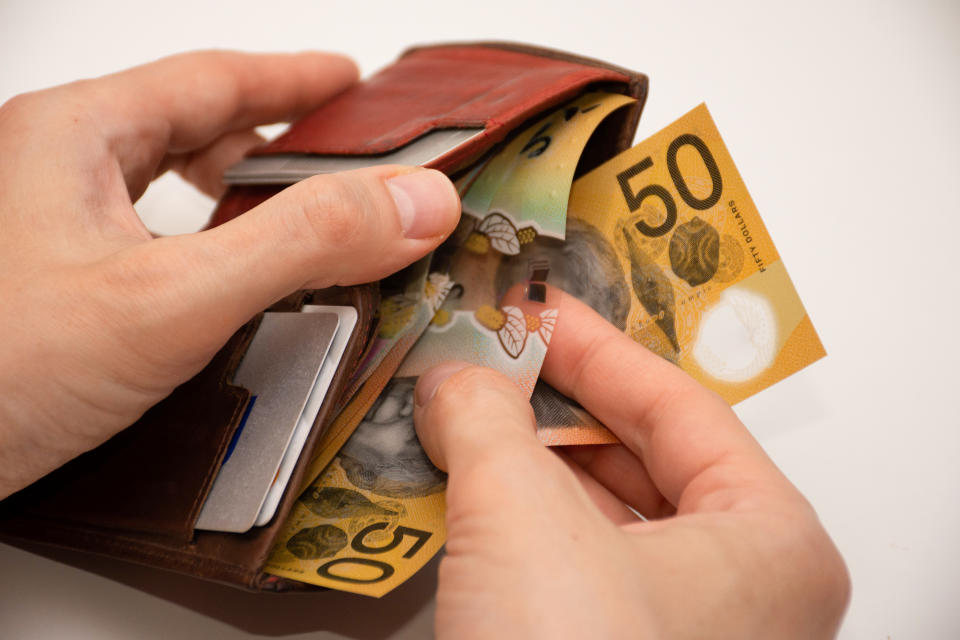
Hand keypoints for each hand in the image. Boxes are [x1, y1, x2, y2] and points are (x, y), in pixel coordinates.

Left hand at [0, 51, 460, 497]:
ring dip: (231, 182)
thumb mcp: (172, 300)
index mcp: (73, 137)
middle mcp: (53, 168)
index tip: (351, 81)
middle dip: (267, 129)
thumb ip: (301, 245)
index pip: (210, 78)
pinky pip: (145, 230)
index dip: (294, 78)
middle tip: (333, 143)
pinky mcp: (51, 280)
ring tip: (287, 200)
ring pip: (161, 175)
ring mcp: (46, 223)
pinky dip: (199, 234)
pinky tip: (221, 270)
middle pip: (185, 120)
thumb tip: (408, 202)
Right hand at [414, 290, 849, 638]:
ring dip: (524, 468)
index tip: (537, 313)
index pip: (679, 405)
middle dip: (552, 409)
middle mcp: (742, 595)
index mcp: (771, 543)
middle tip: (489, 362)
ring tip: (461, 420)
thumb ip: (489, 418)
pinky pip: (567, 572)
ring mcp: (678, 638)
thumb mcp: (523, 515)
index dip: (597, 347)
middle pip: (638, 459)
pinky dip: (514, 530)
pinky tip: (463, 499)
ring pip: (598, 518)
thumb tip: (456, 377)